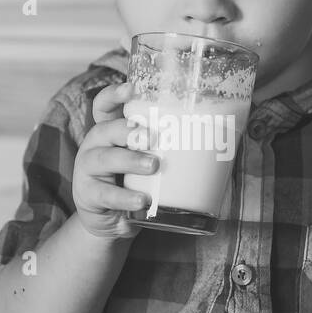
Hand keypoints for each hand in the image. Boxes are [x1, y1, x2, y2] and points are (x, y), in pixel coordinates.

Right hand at [72, 81, 158, 240]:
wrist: (114, 223)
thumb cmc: (136, 184)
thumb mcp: (148, 162)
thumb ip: (169, 147)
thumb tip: (224, 139)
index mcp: (110, 132)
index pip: (104, 106)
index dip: (114, 95)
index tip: (131, 89)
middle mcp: (95, 146)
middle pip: (104, 129)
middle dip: (127, 130)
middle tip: (151, 137)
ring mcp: (87, 171)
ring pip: (104, 159)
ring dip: (129, 160)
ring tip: (153, 166)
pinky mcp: (87, 195)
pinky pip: (105, 194)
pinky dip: (124, 197)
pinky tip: (142, 201)